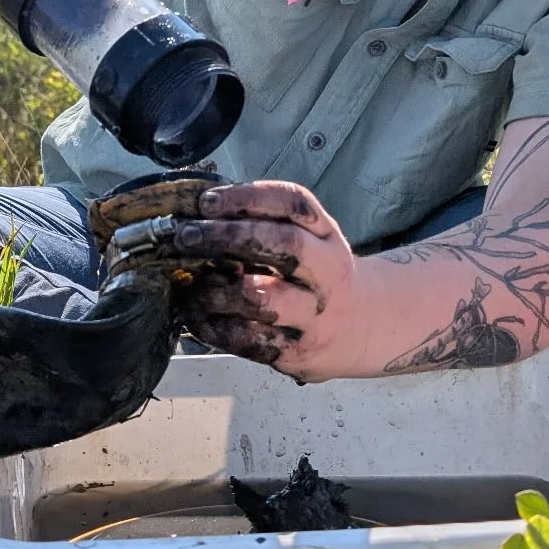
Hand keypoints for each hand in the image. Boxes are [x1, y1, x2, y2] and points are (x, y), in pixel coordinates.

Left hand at [169, 181, 388, 383]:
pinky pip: (250, 340)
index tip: (207, 202)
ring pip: (267, 299)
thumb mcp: (310, 241)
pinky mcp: (297, 351)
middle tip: (186, 237)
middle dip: (230, 237)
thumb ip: (265, 226)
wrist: (362, 329)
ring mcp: (314, 314)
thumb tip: (197, 215)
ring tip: (191, 285)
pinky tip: (196, 316)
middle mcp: (326, 270)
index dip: (249, 198)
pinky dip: (215, 327)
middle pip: (285, 245)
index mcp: (325, 234)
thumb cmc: (316, 276)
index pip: (294, 204)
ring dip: (220, 290)